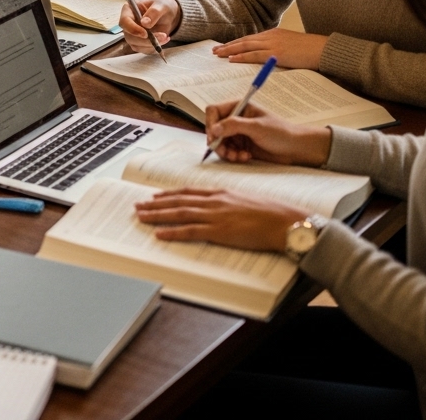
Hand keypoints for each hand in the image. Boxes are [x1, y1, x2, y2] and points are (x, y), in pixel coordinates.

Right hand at [120, 0, 179, 52]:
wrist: (168, 15)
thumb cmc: (162, 7)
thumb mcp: (161, 6)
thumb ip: (154, 12)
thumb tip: (145, 23)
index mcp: (129, 10)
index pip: (124, 21)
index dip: (132, 29)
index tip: (145, 34)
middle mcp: (128, 23)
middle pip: (129, 36)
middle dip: (145, 40)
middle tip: (162, 36)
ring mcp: (132, 34)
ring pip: (136, 45)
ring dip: (151, 44)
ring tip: (165, 37)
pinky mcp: (139, 42)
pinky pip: (143, 49)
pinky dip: (154, 48)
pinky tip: (163, 40)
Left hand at [134, 188, 306, 251]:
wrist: (286, 221)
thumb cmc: (273, 213)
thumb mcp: (247, 201)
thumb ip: (230, 203)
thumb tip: (222, 209)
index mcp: (221, 193)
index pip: (189, 192)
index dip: (170, 194)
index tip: (156, 196)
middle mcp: (215, 201)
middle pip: (178, 201)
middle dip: (156, 203)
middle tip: (139, 205)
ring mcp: (216, 215)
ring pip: (179, 214)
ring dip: (158, 215)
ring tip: (142, 217)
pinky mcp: (220, 230)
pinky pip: (190, 231)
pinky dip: (173, 232)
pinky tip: (160, 234)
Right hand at [202, 99, 332, 166]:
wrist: (297, 149)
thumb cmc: (281, 133)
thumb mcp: (257, 127)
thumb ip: (233, 126)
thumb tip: (213, 129)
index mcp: (239, 107)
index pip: (213, 111)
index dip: (210, 123)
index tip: (214, 137)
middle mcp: (236, 118)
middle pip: (213, 129)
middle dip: (218, 142)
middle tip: (225, 152)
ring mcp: (238, 133)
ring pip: (219, 142)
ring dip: (226, 151)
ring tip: (238, 156)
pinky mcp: (241, 145)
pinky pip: (227, 151)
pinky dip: (233, 156)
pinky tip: (245, 157)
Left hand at [213, 29, 328, 69]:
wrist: (323, 49)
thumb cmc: (310, 50)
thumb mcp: (291, 45)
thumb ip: (278, 48)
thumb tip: (268, 57)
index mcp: (274, 33)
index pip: (250, 38)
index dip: (236, 42)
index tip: (225, 46)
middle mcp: (270, 36)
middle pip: (244, 40)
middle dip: (228, 45)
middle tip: (215, 50)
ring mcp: (273, 44)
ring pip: (245, 46)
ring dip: (230, 50)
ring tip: (218, 54)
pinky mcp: (276, 54)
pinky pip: (254, 55)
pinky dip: (241, 57)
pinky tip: (232, 59)